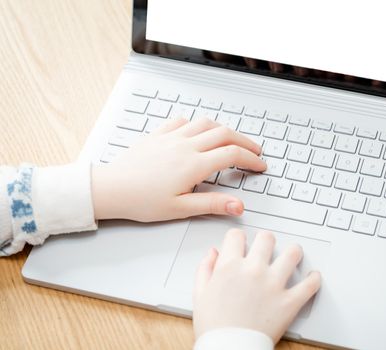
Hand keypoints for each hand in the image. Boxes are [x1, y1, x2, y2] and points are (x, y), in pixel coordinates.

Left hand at [91, 118, 265, 221]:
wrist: (111, 188)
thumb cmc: (141, 200)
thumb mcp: (180, 209)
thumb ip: (213, 204)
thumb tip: (238, 206)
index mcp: (193, 165)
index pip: (232, 155)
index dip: (251, 159)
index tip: (260, 165)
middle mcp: (185, 146)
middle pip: (225, 134)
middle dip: (245, 141)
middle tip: (255, 150)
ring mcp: (171, 137)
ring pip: (206, 123)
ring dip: (224, 129)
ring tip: (232, 139)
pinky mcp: (158, 135)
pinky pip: (182, 121)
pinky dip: (196, 124)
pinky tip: (197, 131)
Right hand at [193, 229, 321, 343]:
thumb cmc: (214, 328)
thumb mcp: (200, 295)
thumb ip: (205, 269)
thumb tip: (213, 253)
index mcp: (230, 267)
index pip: (236, 236)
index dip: (238, 238)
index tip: (241, 242)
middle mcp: (253, 270)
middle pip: (266, 238)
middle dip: (265, 240)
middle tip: (266, 246)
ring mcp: (274, 284)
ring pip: (293, 253)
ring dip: (293, 253)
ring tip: (293, 255)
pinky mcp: (289, 301)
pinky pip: (310, 284)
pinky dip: (314, 279)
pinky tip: (313, 277)